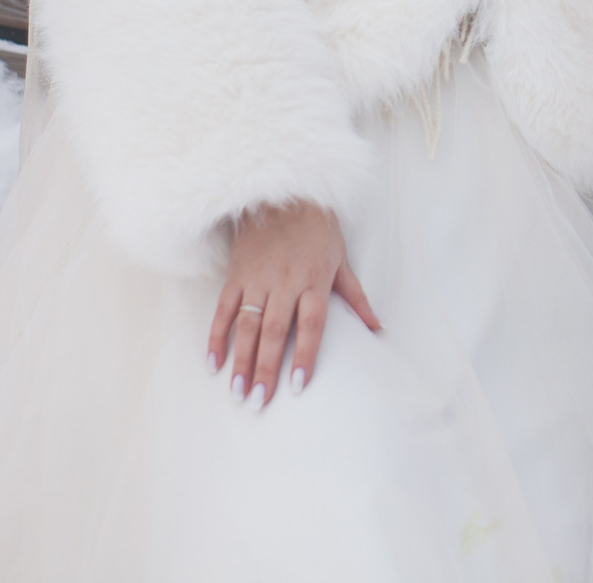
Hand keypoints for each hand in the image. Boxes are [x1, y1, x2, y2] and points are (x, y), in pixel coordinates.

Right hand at [205, 200, 382, 408]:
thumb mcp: (342, 259)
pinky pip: (224, 309)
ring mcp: (257, 279)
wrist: (283, 190)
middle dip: (266, 368)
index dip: (304, 354)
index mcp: (313, 280)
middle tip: (259, 402)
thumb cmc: (317, 227)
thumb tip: (378, 328)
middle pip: (274, 332)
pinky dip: (217, 336)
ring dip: (241, 360)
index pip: (310, 325)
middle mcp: (284, 282)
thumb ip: (356, 297)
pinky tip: (214, 363)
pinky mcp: (236, 273)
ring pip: (247, 325)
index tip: (298, 385)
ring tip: (238, 392)